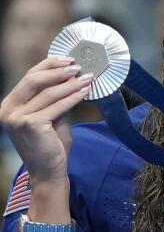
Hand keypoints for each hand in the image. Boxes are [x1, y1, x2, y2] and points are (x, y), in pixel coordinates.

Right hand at [0, 57, 92, 181]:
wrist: (48, 171)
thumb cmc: (50, 145)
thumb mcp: (51, 117)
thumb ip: (55, 99)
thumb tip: (72, 76)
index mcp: (9, 105)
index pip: (28, 78)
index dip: (48, 66)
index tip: (68, 60)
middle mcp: (8, 110)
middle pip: (33, 80)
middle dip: (58, 71)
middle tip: (78, 67)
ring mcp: (17, 118)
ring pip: (48, 93)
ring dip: (71, 84)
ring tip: (87, 78)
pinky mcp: (31, 124)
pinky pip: (57, 106)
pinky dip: (73, 97)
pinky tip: (85, 92)